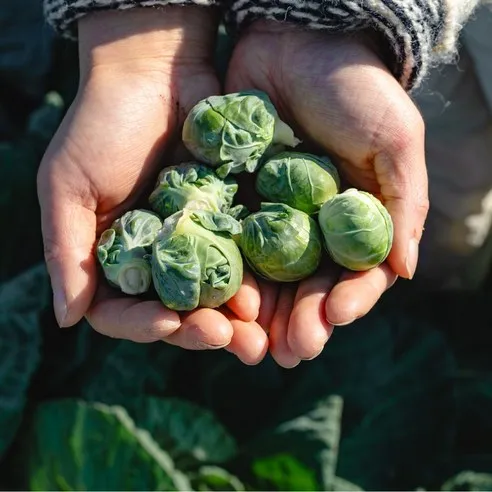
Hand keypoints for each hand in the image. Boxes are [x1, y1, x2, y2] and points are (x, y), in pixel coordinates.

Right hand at [37, 8, 267, 364]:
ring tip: (256, 335)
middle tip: (227, 340)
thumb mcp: (68, 187)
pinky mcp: (229, 221)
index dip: (143, 326)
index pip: (122, 311)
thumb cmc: (103, 125)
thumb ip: (67, 252)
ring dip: (233, 318)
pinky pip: (243, 258)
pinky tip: (270, 295)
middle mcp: (155, 256)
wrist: (157, 71)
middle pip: (175, 311)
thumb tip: (67, 319)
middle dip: (198, 330)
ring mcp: (195, 241)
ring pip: (213, 294)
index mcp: (114, 256)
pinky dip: (255, 280)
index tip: (168, 324)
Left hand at [226, 22, 428, 366]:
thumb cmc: (354, 87)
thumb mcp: (394, 139)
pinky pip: (229, 244)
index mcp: (352, 219)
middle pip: (307, 286)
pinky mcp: (234, 200)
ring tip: (252, 340)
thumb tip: (404, 269)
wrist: (296, 41)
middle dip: (300, 320)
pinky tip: (220, 299)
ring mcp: (271, 216)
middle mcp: (311, 226)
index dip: (346, 301)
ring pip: (266, 277)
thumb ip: (402, 203)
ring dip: (261, 311)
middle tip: (289, 351)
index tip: (333, 320)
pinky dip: (226, 274)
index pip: (353, 275)